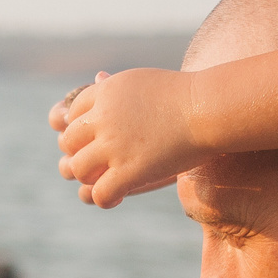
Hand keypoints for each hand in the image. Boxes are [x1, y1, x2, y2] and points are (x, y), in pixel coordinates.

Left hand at [53, 67, 204, 206]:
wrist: (208, 109)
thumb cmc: (185, 95)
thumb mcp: (143, 81)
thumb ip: (116, 85)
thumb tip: (96, 78)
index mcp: (106, 93)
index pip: (73, 115)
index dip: (82, 131)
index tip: (97, 140)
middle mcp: (103, 118)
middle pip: (68, 142)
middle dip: (79, 154)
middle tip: (98, 164)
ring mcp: (114, 145)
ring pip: (77, 169)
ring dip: (88, 178)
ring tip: (106, 180)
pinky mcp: (129, 171)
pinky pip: (99, 193)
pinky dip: (104, 199)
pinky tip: (118, 195)